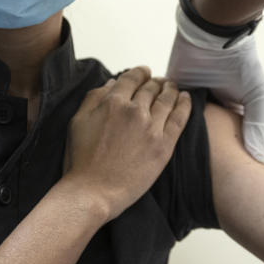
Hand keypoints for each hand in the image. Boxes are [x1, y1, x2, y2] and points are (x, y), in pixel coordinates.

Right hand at [63, 67, 191, 219]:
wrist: (93, 191)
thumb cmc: (80, 159)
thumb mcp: (78, 121)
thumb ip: (94, 98)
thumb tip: (112, 82)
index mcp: (113, 102)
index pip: (132, 78)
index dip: (140, 72)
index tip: (144, 73)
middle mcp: (135, 111)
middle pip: (151, 88)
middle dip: (155, 82)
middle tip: (159, 82)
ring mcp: (152, 128)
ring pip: (167, 99)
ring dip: (171, 89)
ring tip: (173, 87)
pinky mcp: (164, 146)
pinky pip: (180, 118)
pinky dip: (185, 105)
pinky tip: (186, 98)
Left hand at [166, 7, 263, 162]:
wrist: (216, 33)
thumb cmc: (241, 64)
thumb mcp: (256, 97)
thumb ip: (256, 128)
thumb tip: (260, 161)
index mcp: (226, 108)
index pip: (220, 135)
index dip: (217, 153)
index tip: (213, 174)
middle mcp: (205, 103)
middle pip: (196, 129)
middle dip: (191, 145)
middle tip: (182, 169)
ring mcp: (186, 94)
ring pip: (176, 120)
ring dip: (173, 131)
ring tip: (166, 154)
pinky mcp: (170, 84)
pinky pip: (161, 104)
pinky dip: (159, 114)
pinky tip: (154, 135)